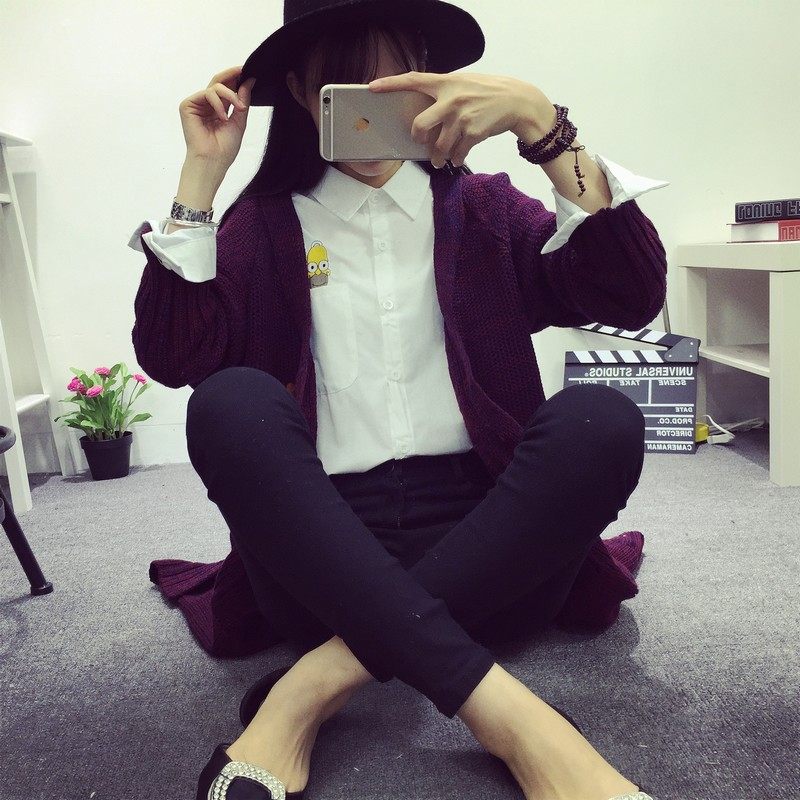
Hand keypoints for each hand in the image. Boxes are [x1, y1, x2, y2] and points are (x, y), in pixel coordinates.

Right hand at [179, 66, 255, 167]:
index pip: (226, 88)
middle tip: (243, 70)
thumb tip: (249, 81)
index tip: (248, 71)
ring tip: (238, 108)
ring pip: (215, 86)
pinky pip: (206, 93)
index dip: (236, 79)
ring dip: (230, 95)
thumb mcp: (240, 121)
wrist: (213, 160)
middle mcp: (206, 105)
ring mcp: (197, 104)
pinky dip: (218, 103)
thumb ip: (243, 100)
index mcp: (218, 109)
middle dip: (232, 75)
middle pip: (218, 81)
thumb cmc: (225, 148)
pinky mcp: (188, 105)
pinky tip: (222, 117)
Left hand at [368, 71, 555, 167]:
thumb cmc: (487, 93)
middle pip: (420, 125)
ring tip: (440, 159)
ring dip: (438, 157)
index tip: (373, 87)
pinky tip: (457, 157)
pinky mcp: (473, 133)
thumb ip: (444, 94)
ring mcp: (462, 117)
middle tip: (422, 142)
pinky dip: (455, 158)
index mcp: (446, 83)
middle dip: (418, 139)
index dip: (391, 84)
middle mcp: (451, 99)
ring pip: (438, 146)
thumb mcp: (464, 84)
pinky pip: (456, 153)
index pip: (413, 80)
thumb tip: (425, 115)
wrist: (517, 101)